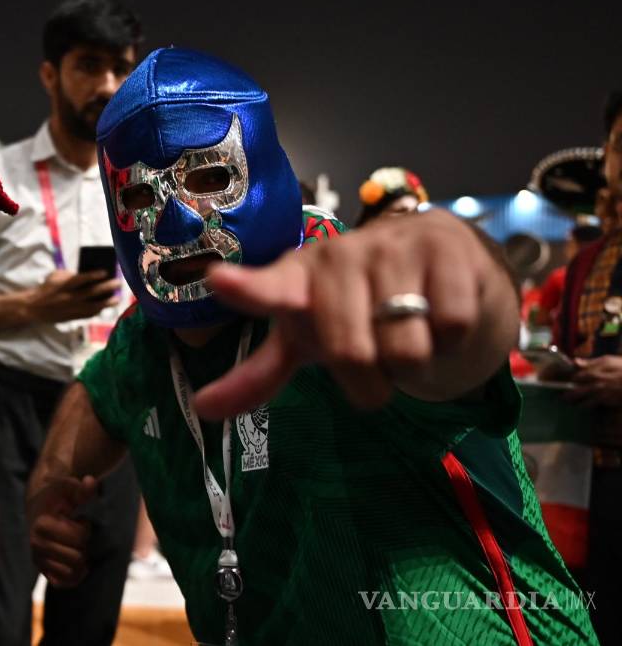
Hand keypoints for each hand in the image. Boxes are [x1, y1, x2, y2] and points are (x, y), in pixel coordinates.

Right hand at [27, 474, 97, 587]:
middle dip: (83, 545)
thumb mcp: (68, 489)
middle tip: (76, 533)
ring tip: (75, 545)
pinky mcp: (42, 571)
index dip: (85, 527)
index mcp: (41, 525)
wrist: (38, 508)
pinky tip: (80, 565)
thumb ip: (81, 487)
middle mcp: (36, 545)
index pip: (79, 538)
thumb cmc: (56, 497)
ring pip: (73, 572)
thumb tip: (90, 482)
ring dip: (81, 560)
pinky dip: (75, 577)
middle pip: (78, 557)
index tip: (78, 518)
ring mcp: (38, 560)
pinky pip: (63, 584)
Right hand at [28, 270, 120, 323]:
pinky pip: (89, 315)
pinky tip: (105, 306)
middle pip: (91, 292)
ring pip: (93, 307)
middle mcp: (69, 297)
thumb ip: (72, 274)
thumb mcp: (56, 276)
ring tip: (116, 298)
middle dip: (106, 288)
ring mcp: (72, 309)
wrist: (34, 307)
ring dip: (106, 303)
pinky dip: (98, 310)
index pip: (81, 279)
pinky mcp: (73, 317)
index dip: (94, 275)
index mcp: (64, 285)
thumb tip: (91, 275)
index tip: (106, 271)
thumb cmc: (48, 287)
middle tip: (118, 282)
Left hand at [195, 210, 516, 419]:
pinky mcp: (442, 246)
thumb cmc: (351, 307)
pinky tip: (437, 315)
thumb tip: (202, 409)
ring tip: (406, 334)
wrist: (429, 260)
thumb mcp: (303, 340)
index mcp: (294, 280)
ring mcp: (390, 247)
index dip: (245, 287)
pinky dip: (451, 340)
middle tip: (372, 367)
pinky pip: (452, 325)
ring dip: (411, 363)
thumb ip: (257, 374)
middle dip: (369, 383)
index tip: (218, 279)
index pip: (267, 288)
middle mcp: (337, 257)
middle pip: (351, 354)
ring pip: (407, 348)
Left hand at [567, 356, 621, 405]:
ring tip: (572, 403)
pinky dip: (587, 406)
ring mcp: (601, 394)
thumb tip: (575, 361)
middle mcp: (595, 384)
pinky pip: (592, 406)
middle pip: (575, 392)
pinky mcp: (607, 402)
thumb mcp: (607, 361)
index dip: (571, 381)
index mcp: (593, 372)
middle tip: (564, 397)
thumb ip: (590, 362)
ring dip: (576, 403)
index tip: (568, 383)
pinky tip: (585, 406)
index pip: (575, 378)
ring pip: (582, 402)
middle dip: (568, 396)